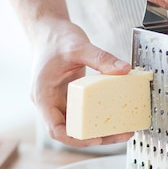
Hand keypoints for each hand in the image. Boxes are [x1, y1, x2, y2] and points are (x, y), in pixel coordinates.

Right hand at [30, 18, 131, 146]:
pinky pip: (82, 112)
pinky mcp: (68, 96)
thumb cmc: (55, 39)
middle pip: (70, 130)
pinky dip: (97, 116)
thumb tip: (123, 69)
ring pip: (77, 124)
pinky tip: (115, 114)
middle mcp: (49, 102)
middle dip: (95, 137)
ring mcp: (58, 101)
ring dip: (98, 129)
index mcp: (43, 96)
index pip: (55, 129)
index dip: (75, 138)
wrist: (48, 30)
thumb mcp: (79, 46)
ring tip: (123, 129)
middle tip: (121, 134)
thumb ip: (101, 58)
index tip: (96, 138)